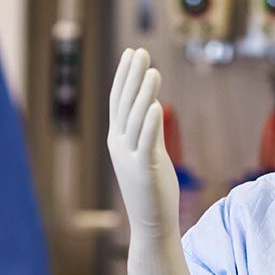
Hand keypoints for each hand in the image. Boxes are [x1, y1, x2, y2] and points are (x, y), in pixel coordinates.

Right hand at [107, 48, 177, 237]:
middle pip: (124, 104)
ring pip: (135, 119)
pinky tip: (156, 105)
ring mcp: (129, 158)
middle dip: (132, 76)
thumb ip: (149, 129)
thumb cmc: (153, 188)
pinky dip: (150, 123)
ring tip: (152, 70)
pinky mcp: (144, 170)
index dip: (124, 76)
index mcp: (118, 139)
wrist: (151, 223)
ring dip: (143, 93)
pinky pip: (146, 143)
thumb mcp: (149, 152)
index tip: (131, 53)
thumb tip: (152, 104)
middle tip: (140, 51)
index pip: (118, 101)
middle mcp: (119, 145)